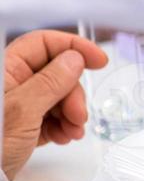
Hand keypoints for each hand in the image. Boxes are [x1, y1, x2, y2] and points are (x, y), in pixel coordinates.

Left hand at [4, 31, 107, 179]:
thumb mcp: (23, 111)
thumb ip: (51, 82)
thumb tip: (74, 59)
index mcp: (5, 70)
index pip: (44, 44)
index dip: (74, 47)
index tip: (98, 60)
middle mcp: (11, 84)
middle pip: (56, 73)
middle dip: (73, 93)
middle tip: (77, 114)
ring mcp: (17, 105)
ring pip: (57, 96)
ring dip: (71, 113)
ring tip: (72, 131)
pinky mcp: (22, 125)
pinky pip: (52, 116)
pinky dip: (63, 125)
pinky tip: (64, 136)